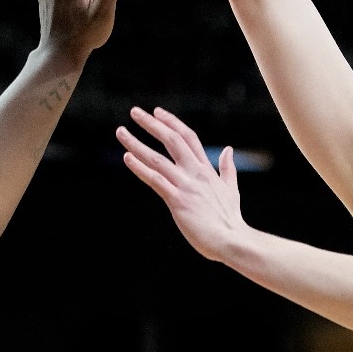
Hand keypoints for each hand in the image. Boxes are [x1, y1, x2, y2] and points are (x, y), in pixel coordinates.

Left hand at [116, 106, 246, 262]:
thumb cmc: (230, 219)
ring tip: (121, 132)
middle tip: (134, 112)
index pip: (188, 137)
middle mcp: (195, 173)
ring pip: (157, 158)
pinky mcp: (178, 201)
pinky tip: (127, 157)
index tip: (157, 112)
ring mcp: (186, 186)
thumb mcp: (231, 188)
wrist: (232, 240)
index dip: (172, 122)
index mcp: (206, 169)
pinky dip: (140, 168)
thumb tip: (228, 149)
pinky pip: (155, 180)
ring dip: (136, 143)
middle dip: (152, 124)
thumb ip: (227, 168)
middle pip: (172, 140)